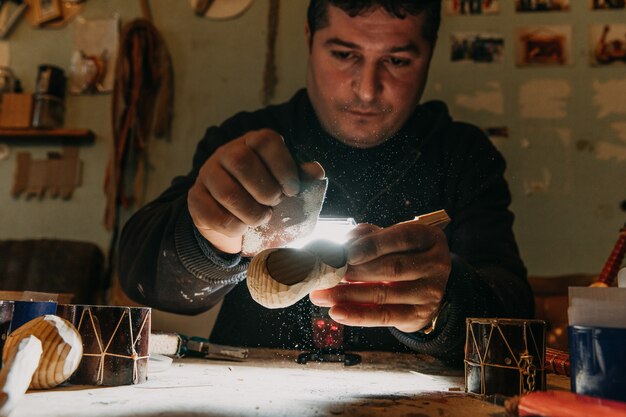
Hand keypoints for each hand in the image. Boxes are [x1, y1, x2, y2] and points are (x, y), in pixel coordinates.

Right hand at [188, 129, 323, 253]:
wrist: (235, 221)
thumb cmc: (265, 197)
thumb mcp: (286, 185)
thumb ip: (302, 177)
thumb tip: (316, 172)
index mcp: (252, 143)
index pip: (265, 141)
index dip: (283, 166)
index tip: (292, 190)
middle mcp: (226, 153)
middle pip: (241, 161)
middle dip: (265, 190)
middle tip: (274, 205)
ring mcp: (207, 174)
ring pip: (227, 192)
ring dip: (251, 212)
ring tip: (261, 219)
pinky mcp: (195, 198)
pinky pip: (213, 214)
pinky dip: (233, 227)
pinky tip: (242, 228)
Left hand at [309, 220, 450, 332]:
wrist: (425, 284)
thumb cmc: (402, 255)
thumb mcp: (391, 239)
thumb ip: (367, 237)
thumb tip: (339, 246)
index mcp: (427, 238)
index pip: (400, 238)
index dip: (370, 245)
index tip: (344, 253)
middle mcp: (435, 264)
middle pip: (390, 268)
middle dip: (353, 272)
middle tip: (325, 274)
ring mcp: (430, 291)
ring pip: (384, 293)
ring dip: (347, 295)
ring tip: (321, 295)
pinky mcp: (420, 315)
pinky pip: (385, 316)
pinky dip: (358, 315)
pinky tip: (337, 312)